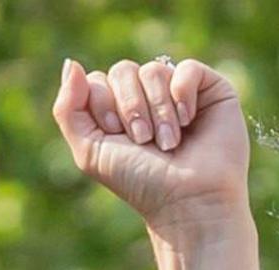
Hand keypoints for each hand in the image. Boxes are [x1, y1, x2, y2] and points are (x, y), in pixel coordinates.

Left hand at [54, 58, 249, 237]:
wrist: (187, 197)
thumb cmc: (138, 179)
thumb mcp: (90, 149)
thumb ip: (68, 109)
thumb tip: (71, 63)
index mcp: (114, 109)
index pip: (96, 81)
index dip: (103, 104)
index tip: (115, 134)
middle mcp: (145, 96)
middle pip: (122, 70)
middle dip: (129, 108)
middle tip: (142, 140)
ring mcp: (177, 90)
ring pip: (153, 70)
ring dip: (156, 110)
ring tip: (168, 141)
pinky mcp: (210, 88)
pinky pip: (187, 68)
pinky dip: (182, 94)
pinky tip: (187, 119)